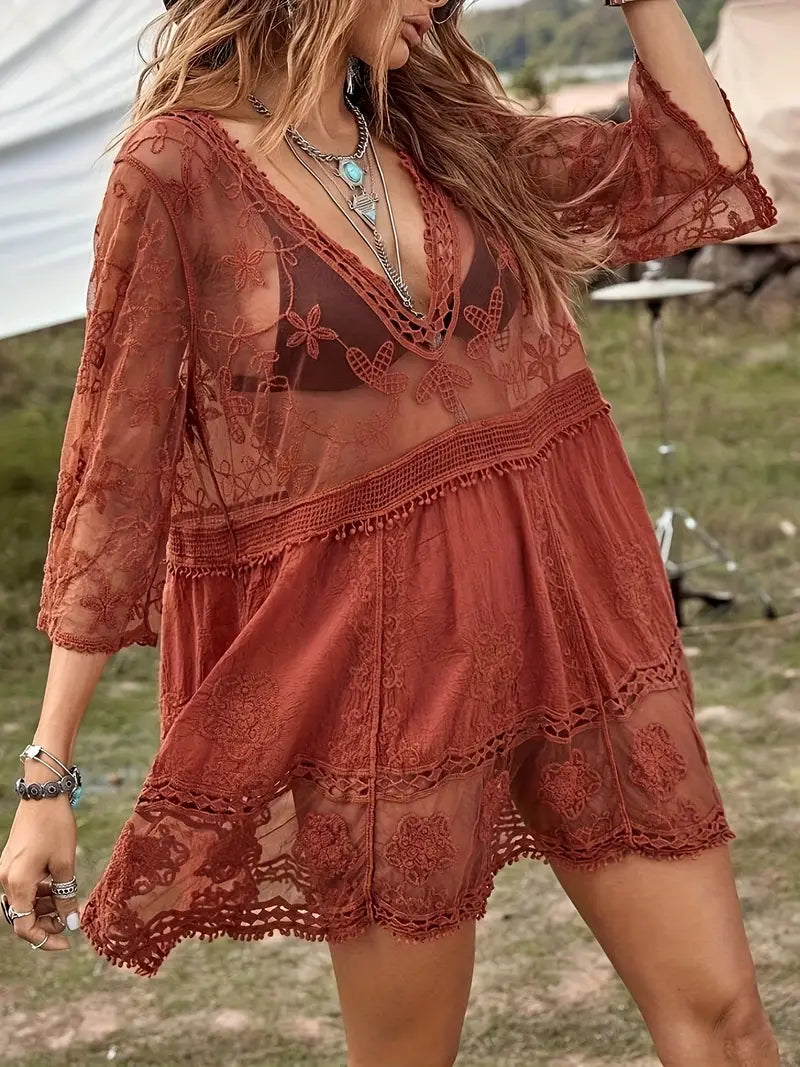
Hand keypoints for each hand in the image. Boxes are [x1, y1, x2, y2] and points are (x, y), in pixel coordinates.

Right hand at [0, 794, 79, 951]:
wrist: (44, 795)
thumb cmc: (56, 827)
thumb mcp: (65, 864)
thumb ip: (66, 897)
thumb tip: (71, 923)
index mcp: (17, 884)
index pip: (24, 927)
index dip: (45, 939)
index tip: (67, 943)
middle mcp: (5, 880)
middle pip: (22, 916)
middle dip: (46, 923)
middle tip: (70, 920)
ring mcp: (6, 871)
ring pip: (22, 902)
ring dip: (44, 907)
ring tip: (67, 902)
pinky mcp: (11, 862)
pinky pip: (22, 887)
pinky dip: (39, 893)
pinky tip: (57, 888)